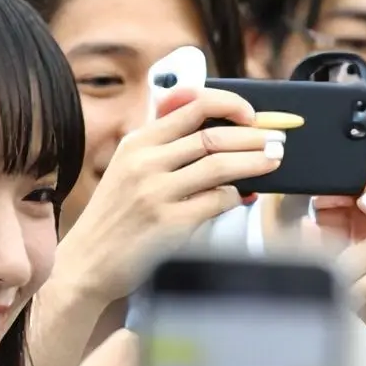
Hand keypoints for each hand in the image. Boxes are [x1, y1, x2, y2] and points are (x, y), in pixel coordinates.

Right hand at [57, 87, 281, 301]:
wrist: (88, 261)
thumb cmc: (117, 216)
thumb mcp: (130, 168)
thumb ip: (166, 147)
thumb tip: (219, 130)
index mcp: (138, 142)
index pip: (191, 105)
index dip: (230, 104)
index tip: (252, 113)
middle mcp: (144, 161)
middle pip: (212, 135)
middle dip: (254, 135)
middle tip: (277, 139)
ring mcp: (155, 191)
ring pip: (220, 165)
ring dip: (255, 161)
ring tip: (274, 160)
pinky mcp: (168, 222)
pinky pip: (217, 201)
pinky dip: (235, 196)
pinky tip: (240, 196)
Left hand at [323, 168, 365, 356]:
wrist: (358, 358)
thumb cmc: (341, 314)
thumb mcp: (320, 271)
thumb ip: (314, 247)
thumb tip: (306, 223)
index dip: (350, 186)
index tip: (322, 195)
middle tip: (361, 201)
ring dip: (352, 262)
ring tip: (334, 283)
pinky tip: (351, 299)